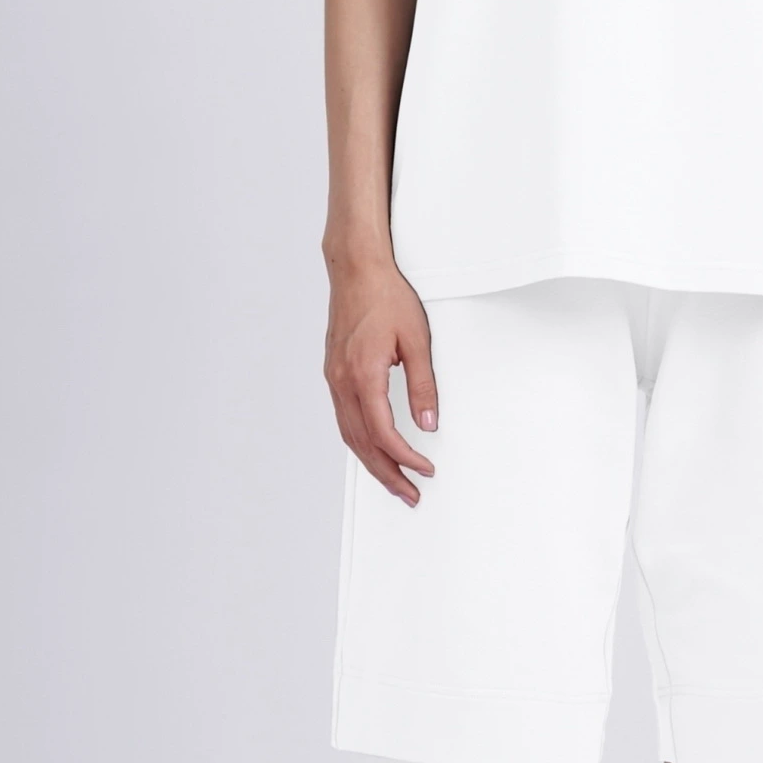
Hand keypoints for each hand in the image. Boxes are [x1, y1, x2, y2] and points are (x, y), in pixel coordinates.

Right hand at [323, 253, 439, 507]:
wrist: (356, 269)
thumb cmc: (386, 296)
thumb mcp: (417, 339)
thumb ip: (423, 385)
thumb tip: (429, 422)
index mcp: (363, 375)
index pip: (383, 433)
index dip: (405, 458)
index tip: (425, 470)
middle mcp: (342, 381)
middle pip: (362, 444)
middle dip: (387, 473)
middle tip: (409, 493)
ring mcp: (333, 378)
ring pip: (349, 434)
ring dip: (371, 461)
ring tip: (394, 480)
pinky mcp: (333, 372)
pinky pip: (343, 418)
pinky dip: (359, 440)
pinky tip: (373, 447)